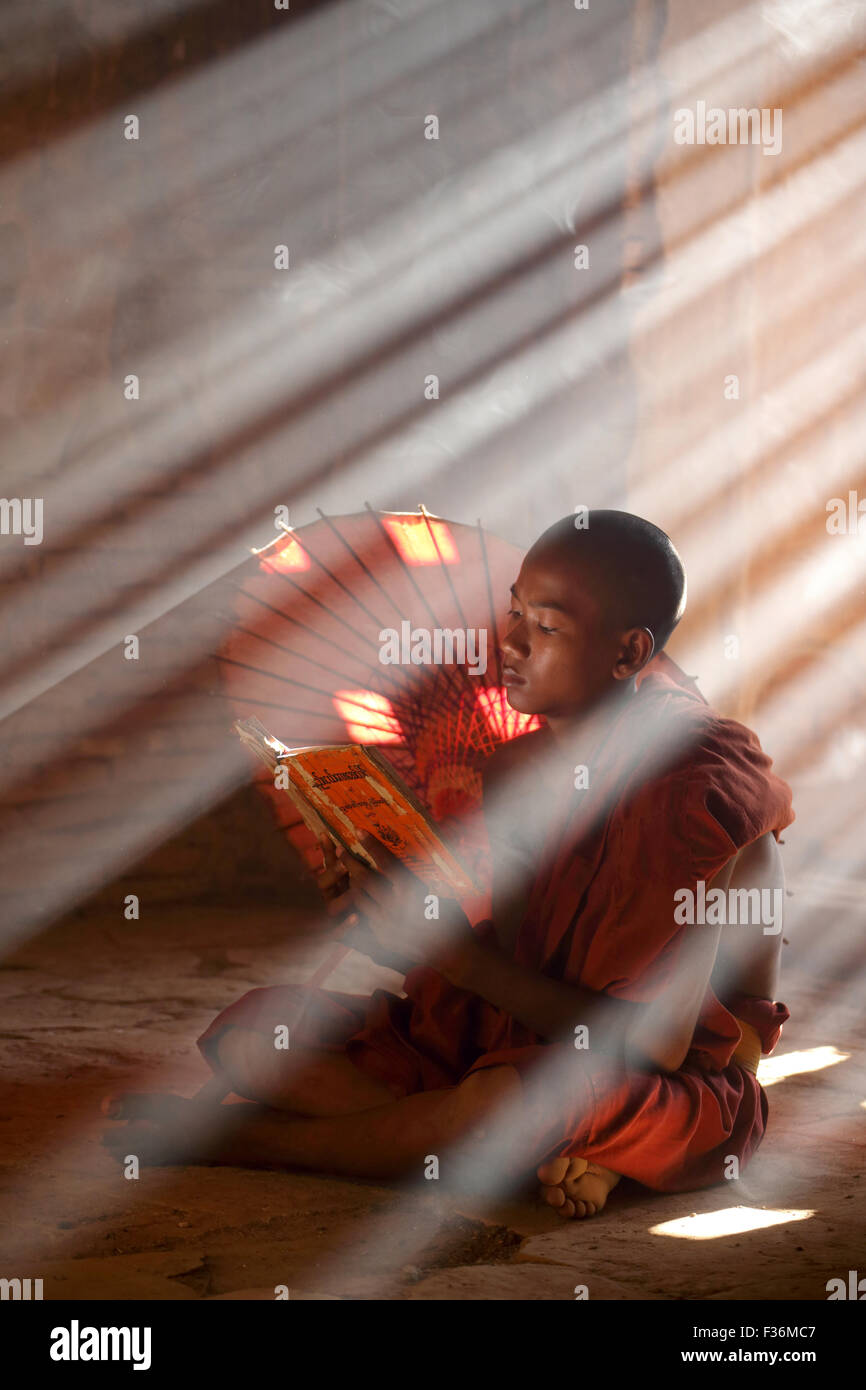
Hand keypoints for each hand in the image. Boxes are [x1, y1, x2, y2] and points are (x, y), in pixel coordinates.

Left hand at [330, 833, 480, 981]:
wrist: (451, 952)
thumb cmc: (450, 916)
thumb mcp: (438, 889)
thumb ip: (417, 876)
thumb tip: (405, 854)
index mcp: (411, 890)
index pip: (385, 861)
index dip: (371, 845)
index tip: (358, 831)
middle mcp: (394, 905)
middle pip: (364, 879)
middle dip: (350, 863)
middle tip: (342, 851)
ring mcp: (385, 923)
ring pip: (359, 898)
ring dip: (353, 884)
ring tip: (350, 874)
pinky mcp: (381, 937)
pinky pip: (364, 916)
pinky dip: (361, 905)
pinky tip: (361, 898)